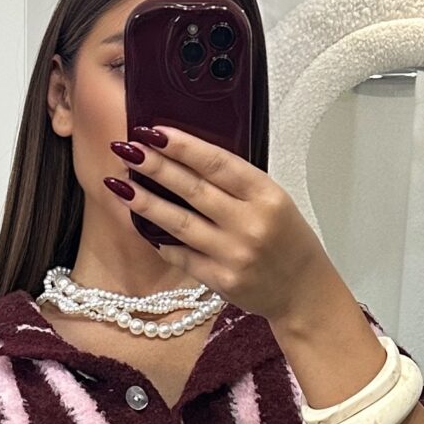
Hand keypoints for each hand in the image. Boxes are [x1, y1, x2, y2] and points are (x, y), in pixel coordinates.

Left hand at [106, 124, 336, 327]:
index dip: (183, 146)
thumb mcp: (273, 200)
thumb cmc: (287, 240)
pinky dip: (159, 239)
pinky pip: (181, 255)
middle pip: (193, 189)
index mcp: (266, 196)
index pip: (218, 163)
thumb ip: (236, 183)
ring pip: (179, 223)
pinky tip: (141, 224)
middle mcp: (250, 224)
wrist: (303, 291)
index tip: (155, 132)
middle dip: (155, 167)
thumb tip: (185, 157)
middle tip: (127, 150)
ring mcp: (234, 254)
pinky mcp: (221, 280)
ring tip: (120, 184)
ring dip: (146, 202)